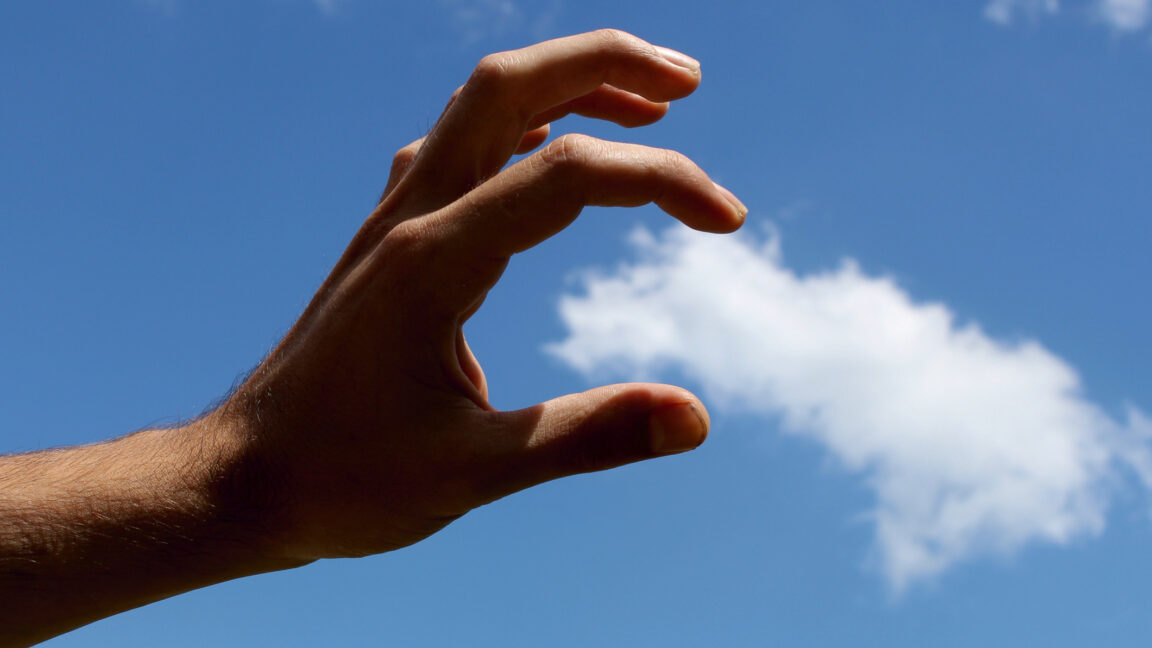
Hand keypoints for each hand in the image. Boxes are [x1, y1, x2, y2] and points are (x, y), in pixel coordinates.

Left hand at [211, 29, 746, 561]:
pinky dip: (523, 127)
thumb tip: (697, 419)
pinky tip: (555, 151)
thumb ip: (588, 436)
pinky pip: (459, 146)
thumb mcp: (474, 472)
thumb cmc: (345, 481)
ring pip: (480, 105)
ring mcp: (393, 221)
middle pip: (506, 84)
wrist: (243, 481)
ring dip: (564, 83)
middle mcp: (410, 219)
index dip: (661, 179)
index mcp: (432, 263)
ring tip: (649, 102)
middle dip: (605, 62)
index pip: (565, 174)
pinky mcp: (390, 240)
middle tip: (689, 80)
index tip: (727, 220)